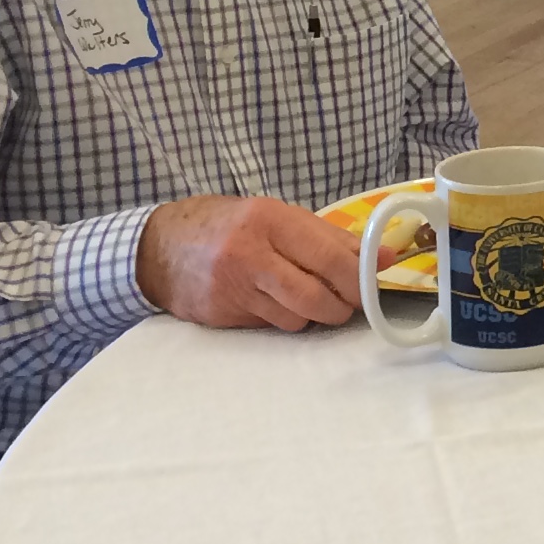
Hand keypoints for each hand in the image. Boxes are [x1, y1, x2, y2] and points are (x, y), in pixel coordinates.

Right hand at [133, 196, 360, 330]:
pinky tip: (271, 301)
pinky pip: (269, 326)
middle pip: (315, 297)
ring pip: (295, 319)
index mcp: (268, 219)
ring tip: (305, 296)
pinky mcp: (219, 315)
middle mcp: (248, 253)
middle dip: (341, 306)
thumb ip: (332, 238)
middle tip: (347, 302)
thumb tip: (384, 258)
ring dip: (311, 315)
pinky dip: (281, 318)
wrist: (159, 246)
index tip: (372, 288)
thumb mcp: (278, 216)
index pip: (330, 258)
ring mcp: (230, 288)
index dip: (359, 280)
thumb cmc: (231, 225)